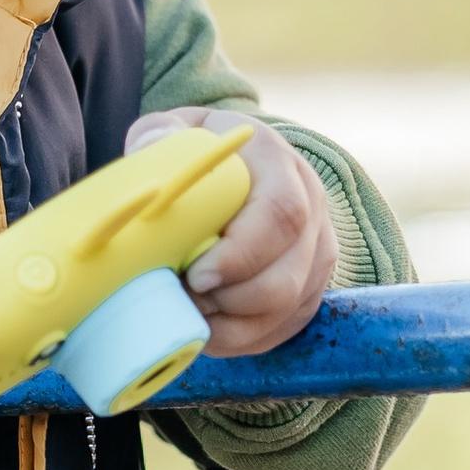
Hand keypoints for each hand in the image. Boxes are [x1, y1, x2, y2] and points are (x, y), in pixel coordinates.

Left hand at [123, 108, 335, 356]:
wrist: (236, 167)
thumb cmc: (197, 152)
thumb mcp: (176, 131)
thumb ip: (161, 134)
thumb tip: (152, 149)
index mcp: (277, 163)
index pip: (281, 214)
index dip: (240, 255)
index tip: (194, 275)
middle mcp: (310, 204)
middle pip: (287, 276)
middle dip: (230, 302)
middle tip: (183, 300)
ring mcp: (317, 248)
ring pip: (287, 308)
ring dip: (232, 324)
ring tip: (189, 313)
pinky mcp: (310, 284)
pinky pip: (283, 328)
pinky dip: (241, 339)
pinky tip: (206, 328)